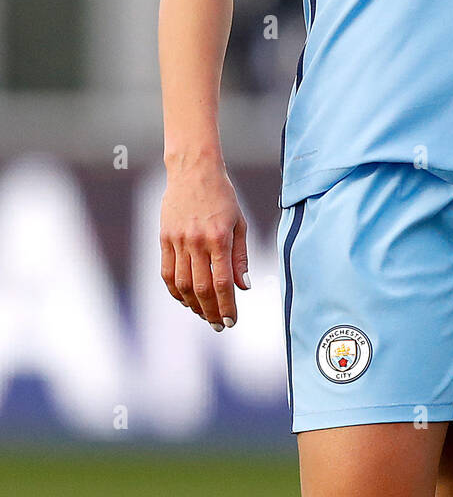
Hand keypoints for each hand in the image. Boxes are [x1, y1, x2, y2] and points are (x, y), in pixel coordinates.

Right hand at [160, 163, 249, 330]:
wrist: (194, 170)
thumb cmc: (223, 196)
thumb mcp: (239, 223)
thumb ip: (241, 256)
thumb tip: (244, 286)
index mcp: (219, 238)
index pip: (222, 283)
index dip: (226, 306)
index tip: (231, 322)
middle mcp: (196, 242)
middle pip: (201, 288)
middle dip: (210, 312)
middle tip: (218, 325)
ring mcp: (177, 241)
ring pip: (182, 284)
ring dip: (192, 305)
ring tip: (203, 314)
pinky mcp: (164, 238)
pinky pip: (167, 272)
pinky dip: (175, 290)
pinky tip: (184, 299)